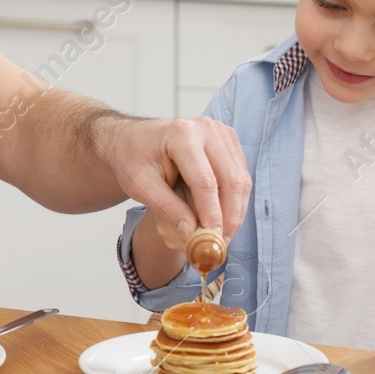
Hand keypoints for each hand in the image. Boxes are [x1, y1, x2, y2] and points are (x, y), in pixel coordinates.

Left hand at [100, 116, 250, 247]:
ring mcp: (222, 133)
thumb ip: (166, 208)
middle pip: (231, 180)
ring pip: (241, 180)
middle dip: (229, 217)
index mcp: (181, 135)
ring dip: (235, 212)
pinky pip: (241, 176)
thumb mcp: (140, 186)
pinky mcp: (229, 142)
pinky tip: (224, 219)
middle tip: (220, 245)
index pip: (205, 181)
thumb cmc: (133, 159)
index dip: (212, 214)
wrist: (134, 139)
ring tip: (221, 236)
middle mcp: (207, 128)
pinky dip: (236, 201)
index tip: (211, 241)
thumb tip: (191, 236)